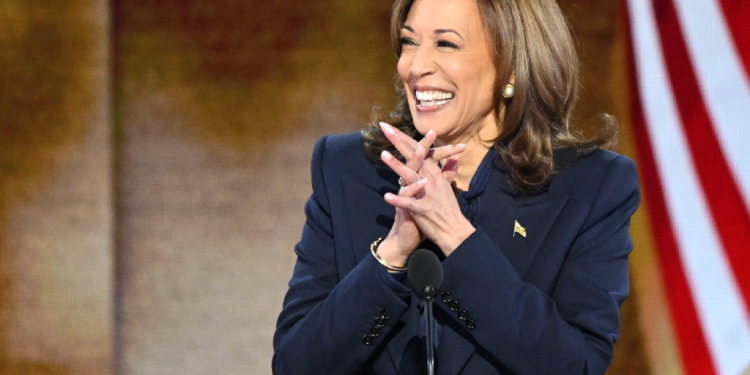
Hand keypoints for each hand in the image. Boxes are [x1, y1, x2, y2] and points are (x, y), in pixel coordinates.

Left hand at [379, 123, 472, 256]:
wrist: (454, 230)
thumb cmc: (448, 209)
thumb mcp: (448, 187)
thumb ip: (448, 171)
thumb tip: (455, 158)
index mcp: (433, 173)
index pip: (417, 150)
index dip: (403, 138)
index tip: (389, 127)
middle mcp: (429, 179)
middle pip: (412, 156)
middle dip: (398, 141)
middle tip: (385, 128)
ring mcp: (426, 193)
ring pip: (409, 176)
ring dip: (396, 166)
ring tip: (383, 155)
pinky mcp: (422, 209)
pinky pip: (408, 203)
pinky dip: (398, 200)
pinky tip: (386, 196)